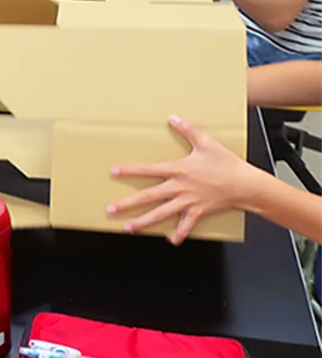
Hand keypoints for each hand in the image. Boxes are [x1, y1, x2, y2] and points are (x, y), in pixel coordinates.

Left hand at [107, 115, 259, 244]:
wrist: (246, 185)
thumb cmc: (227, 164)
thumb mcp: (207, 143)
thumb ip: (188, 130)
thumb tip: (173, 117)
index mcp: (178, 170)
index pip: (148, 169)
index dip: (130, 170)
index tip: (114, 172)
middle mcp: (179, 188)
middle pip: (148, 196)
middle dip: (128, 203)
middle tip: (111, 209)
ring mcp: (188, 202)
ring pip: (160, 214)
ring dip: (143, 222)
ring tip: (127, 228)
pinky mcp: (198, 212)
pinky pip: (186, 225)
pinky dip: (179, 234)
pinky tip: (170, 240)